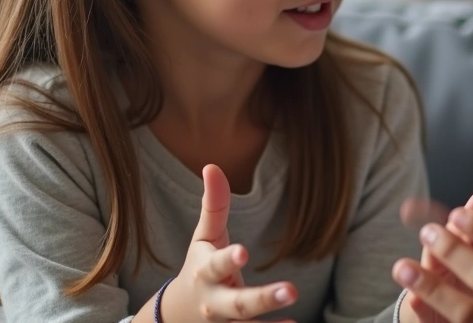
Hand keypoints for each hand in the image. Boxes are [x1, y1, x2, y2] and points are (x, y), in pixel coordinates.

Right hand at [161, 164, 297, 322]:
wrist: (178, 315)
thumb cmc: (200, 267)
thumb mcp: (204, 238)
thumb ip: (213, 206)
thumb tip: (212, 166)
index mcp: (206, 272)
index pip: (217, 265)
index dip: (229, 259)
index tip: (243, 252)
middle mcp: (215, 301)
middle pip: (238, 303)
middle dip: (263, 298)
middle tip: (292, 290)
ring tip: (294, 314)